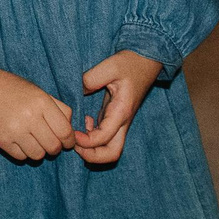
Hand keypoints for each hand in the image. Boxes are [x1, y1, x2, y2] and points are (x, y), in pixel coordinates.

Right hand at [0, 48, 78, 162]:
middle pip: (53, 147)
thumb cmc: (15, 90)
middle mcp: (29, 117)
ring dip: (39, 151)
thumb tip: (71, 132)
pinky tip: (20, 140)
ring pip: (38, 155)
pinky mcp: (2, 140)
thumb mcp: (40, 92)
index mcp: (41, 102)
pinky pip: (21, 157)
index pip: (65, 132)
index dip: (69, 141)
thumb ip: (60, 109)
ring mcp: (14, 130)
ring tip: (33, 140)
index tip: (67, 142)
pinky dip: (24, 152)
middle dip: (55, 148)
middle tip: (50, 142)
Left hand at [71, 50, 163, 165]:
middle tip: (74, 143)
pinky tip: (84, 121)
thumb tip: (75, 92)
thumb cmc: (130, 63)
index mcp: (122, 112)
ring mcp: (119, 122)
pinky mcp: (114, 118)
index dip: (86, 141)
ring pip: (109, 149)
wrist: (145, 62)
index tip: (72, 132)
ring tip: (77, 132)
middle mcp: (122, 122)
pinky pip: (104, 138)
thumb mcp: (110, 66)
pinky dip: (92, 138)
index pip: (104, 138)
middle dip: (91, 156)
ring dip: (91, 149)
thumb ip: (91, 78)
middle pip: (112, 154)